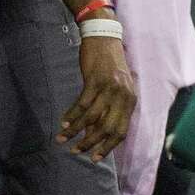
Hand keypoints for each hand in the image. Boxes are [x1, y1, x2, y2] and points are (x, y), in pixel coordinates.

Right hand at [58, 35, 136, 160]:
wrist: (104, 37)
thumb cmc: (109, 64)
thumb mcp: (116, 87)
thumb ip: (110, 108)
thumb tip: (96, 131)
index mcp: (130, 101)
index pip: (121, 131)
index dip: (108, 147)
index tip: (95, 158)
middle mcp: (123, 96)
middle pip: (106, 128)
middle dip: (90, 143)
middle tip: (76, 151)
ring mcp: (109, 88)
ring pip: (91, 117)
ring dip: (76, 130)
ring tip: (63, 138)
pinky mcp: (95, 80)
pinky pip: (82, 104)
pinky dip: (72, 115)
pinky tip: (64, 122)